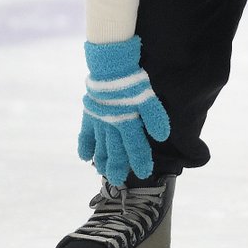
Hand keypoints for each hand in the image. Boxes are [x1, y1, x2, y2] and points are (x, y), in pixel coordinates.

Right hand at [78, 36, 170, 186]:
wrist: (109, 66)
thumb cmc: (132, 81)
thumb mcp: (148, 97)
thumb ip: (155, 117)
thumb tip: (163, 136)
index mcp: (127, 122)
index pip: (135, 147)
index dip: (140, 161)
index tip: (144, 173)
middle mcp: (111, 126)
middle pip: (115, 151)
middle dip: (118, 167)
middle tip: (118, 181)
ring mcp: (98, 121)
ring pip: (100, 146)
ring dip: (102, 160)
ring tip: (103, 172)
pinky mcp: (89, 114)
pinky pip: (85, 135)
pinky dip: (85, 146)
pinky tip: (85, 157)